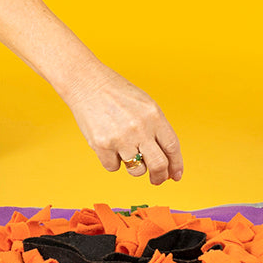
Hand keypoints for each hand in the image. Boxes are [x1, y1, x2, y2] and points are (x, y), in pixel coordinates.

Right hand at [58, 62, 183, 185]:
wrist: (87, 83)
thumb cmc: (116, 93)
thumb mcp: (145, 105)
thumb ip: (157, 128)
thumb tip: (166, 157)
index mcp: (154, 116)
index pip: (172, 147)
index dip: (176, 165)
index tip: (175, 175)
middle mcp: (140, 128)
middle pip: (158, 165)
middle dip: (160, 177)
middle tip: (157, 180)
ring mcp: (121, 138)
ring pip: (137, 170)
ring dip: (135, 167)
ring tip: (127, 152)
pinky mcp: (102, 145)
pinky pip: (113, 167)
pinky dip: (113, 161)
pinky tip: (110, 146)